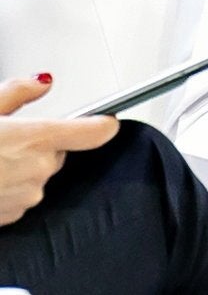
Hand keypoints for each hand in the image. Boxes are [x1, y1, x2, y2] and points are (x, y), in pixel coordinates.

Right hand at [0, 75, 119, 225]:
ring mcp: (26, 196)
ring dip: (22, 167)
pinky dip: (8, 187)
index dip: (102, 123)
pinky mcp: (11, 215)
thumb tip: (42, 82)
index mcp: (36, 139)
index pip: (94, 131)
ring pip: (38, 175)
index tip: (107, 119)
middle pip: (58, 152)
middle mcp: (38, 170)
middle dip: (40, 144)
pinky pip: (21, 195)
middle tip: (8, 139)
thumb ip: (18, 92)